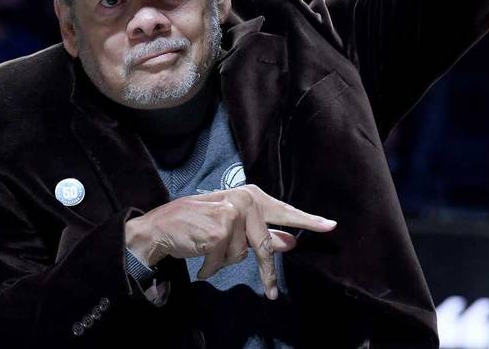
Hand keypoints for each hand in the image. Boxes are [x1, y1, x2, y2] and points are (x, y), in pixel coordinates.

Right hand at [124, 184, 336, 299]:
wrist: (158, 227)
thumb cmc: (195, 224)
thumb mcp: (231, 225)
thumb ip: (259, 232)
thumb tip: (291, 243)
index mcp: (248, 195)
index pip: (283, 210)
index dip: (307, 221)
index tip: (330, 227)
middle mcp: (243, 201)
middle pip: (265, 245)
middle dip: (265, 272)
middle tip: (270, 293)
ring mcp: (231, 216)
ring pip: (242, 256)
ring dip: (224, 262)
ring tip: (206, 250)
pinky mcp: (219, 234)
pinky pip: (224, 263)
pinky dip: (211, 267)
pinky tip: (199, 258)